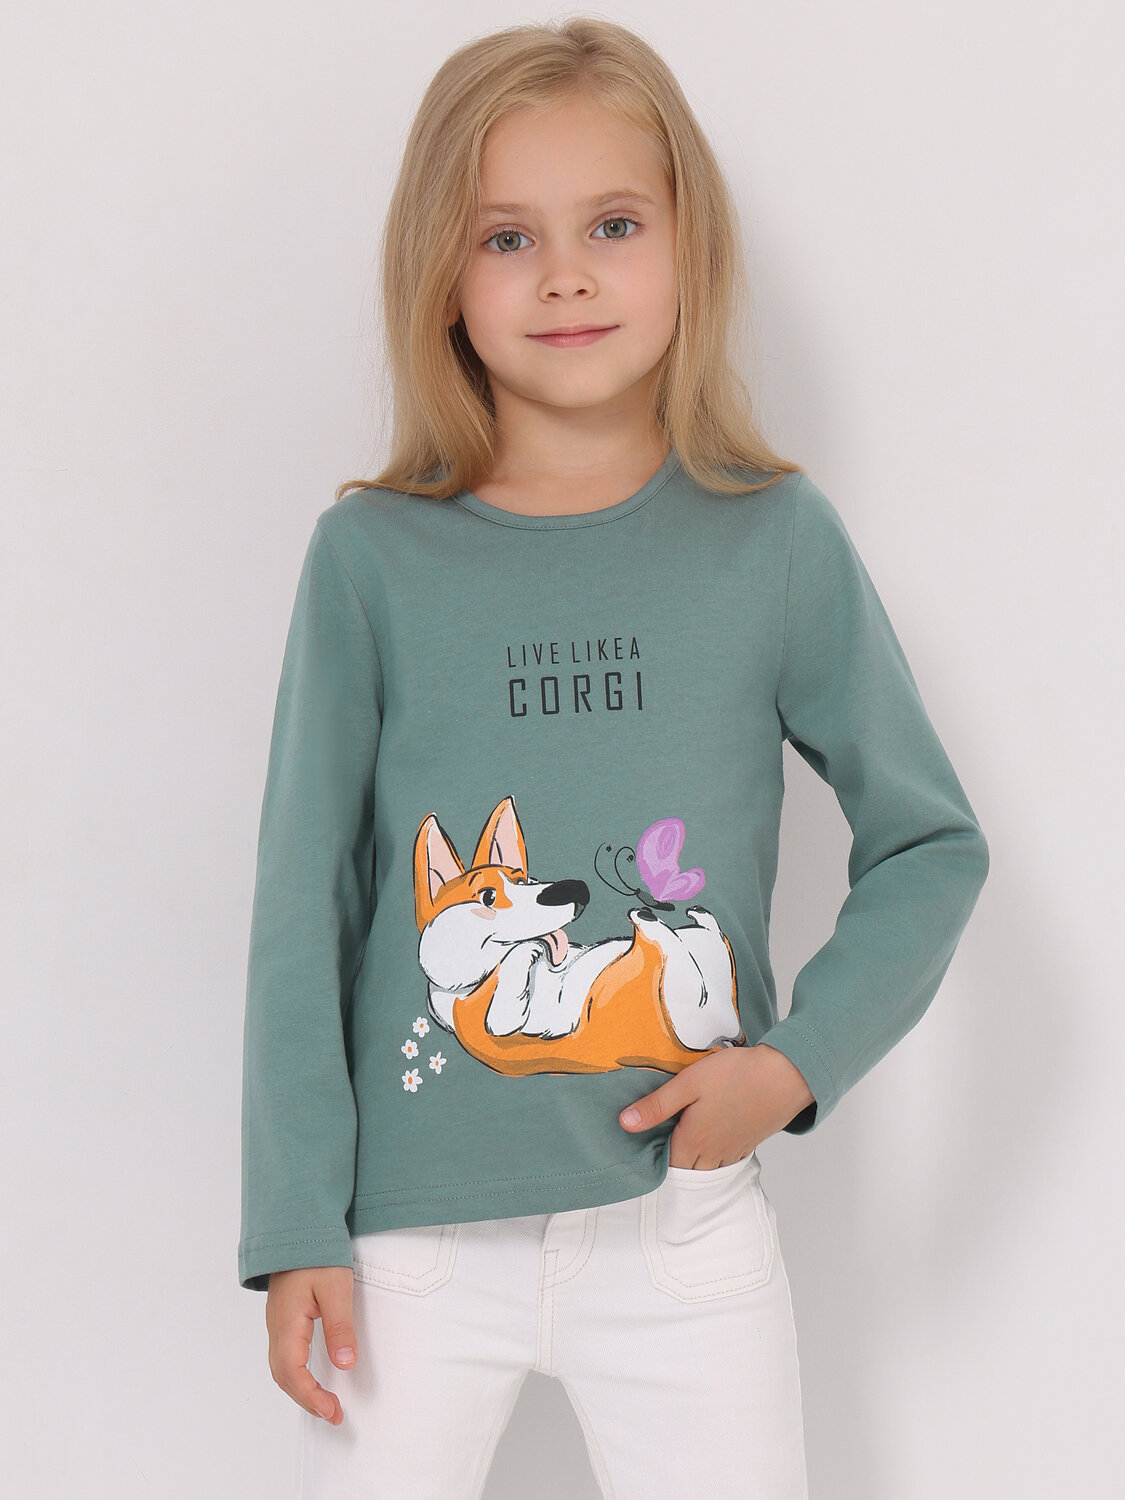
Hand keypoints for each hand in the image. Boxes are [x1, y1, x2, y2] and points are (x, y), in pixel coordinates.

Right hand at [265, 1266, 357, 1424]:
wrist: (297, 1227)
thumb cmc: (317, 1254)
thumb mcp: (336, 1288)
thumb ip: (340, 1326)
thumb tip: (345, 1363)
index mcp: (287, 1322)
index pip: (292, 1371)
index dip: (310, 1396)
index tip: (331, 1411)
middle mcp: (276, 1327)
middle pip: (283, 1375)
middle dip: (306, 1400)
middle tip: (333, 1415)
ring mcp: (277, 1323)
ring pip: (281, 1367)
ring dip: (300, 1390)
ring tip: (325, 1403)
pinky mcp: (282, 1318)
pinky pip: (283, 1356)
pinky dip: (296, 1375)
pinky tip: (311, 1378)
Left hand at [618, 1043, 814, 1166]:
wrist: (787, 1075)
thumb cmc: (736, 1075)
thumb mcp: (688, 1084)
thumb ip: (657, 1106)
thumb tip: (624, 1123)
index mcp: (694, 1140)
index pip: (667, 1164)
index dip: (655, 1159)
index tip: (644, 1148)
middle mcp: (713, 1153)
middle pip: (687, 1170)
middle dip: (673, 1163)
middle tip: (660, 1146)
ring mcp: (734, 1150)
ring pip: (707, 1168)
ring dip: (694, 1162)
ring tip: (683, 1144)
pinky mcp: (750, 1143)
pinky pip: (727, 1160)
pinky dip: (715, 1157)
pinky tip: (712, 1140)